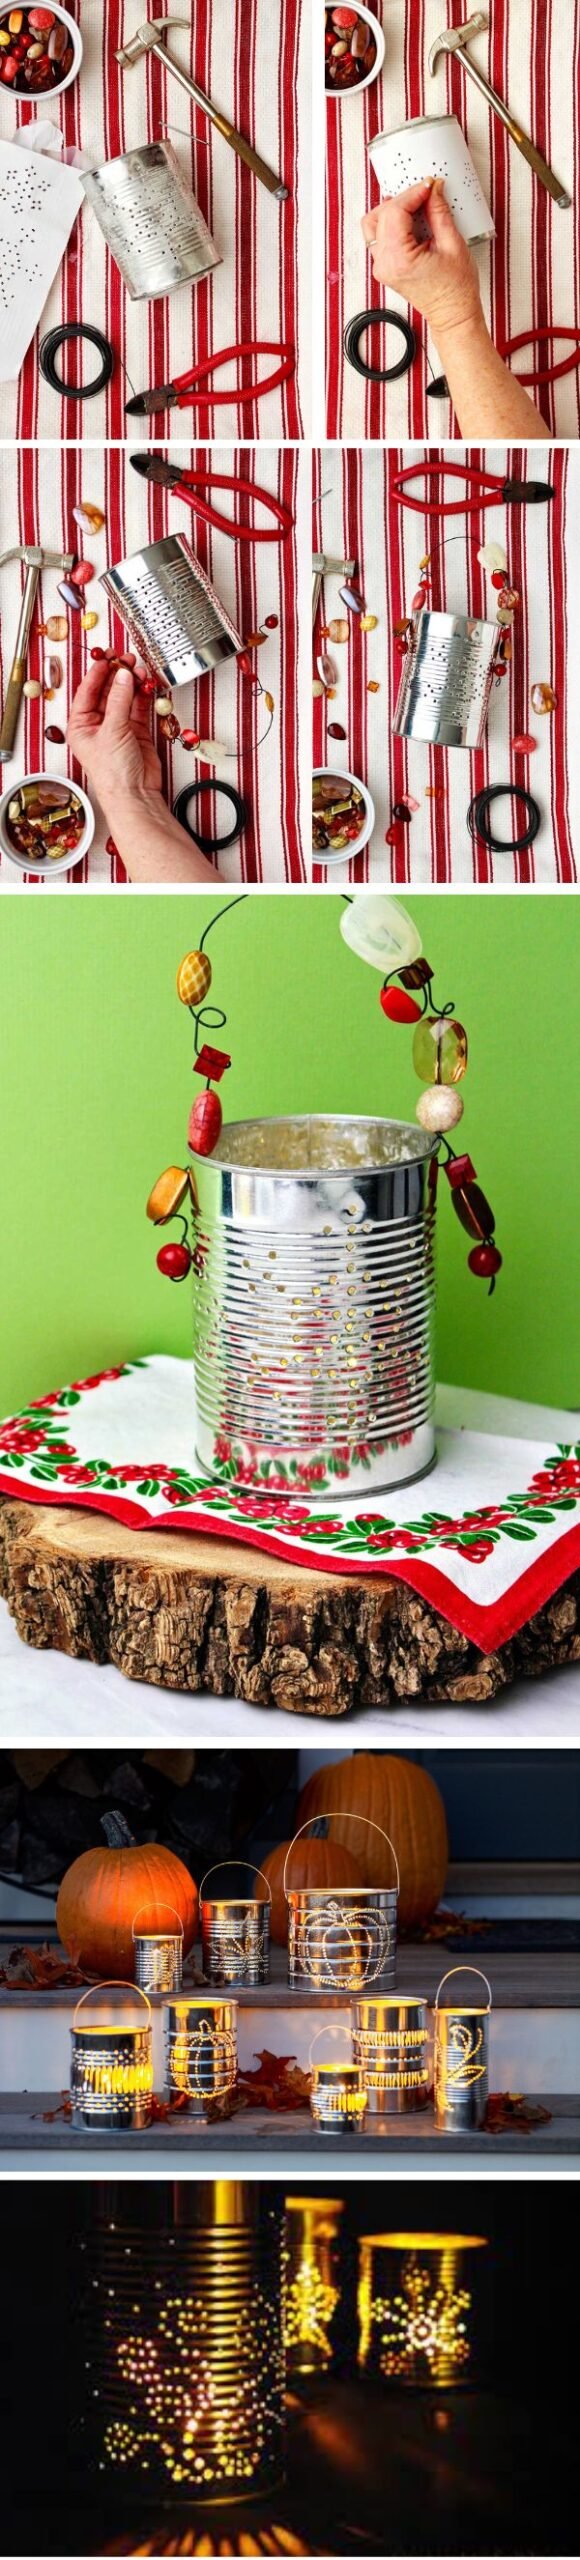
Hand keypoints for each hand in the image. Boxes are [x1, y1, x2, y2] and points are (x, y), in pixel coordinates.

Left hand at [67, 657, 163, 826]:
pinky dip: (143, 694)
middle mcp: (98, 724)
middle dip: (117, 674)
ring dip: (131, 682)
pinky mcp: (136, 730)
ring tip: (139, 669)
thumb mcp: (112, 731)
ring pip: (124, 696)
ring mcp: (118, 726)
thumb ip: (119, 701)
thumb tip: (123, 676)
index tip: (107, 658)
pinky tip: (146, 683)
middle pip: (106, 691)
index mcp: (81, 725)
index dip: (97, 673)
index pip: (87, 692)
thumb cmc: (113, 773)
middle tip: (126, 659)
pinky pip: (138, 706)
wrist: (135, 795)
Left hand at [361, 179, 482, 340]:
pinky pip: (380, 236)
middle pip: (381, 214)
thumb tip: (434, 190)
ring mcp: (382, 267)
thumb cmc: (456, 291)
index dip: (413, 193)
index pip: (395, 211)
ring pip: (374, 224)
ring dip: (394, 210)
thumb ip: (439, 213)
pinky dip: (393, 223)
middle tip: (427, 194)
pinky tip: (412, 221)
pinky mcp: (385, 267)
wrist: (453, 315)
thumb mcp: (453, 245)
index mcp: (399, 259)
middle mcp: (385, 264)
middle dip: (404, 199)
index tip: (429, 185)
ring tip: (418, 207)